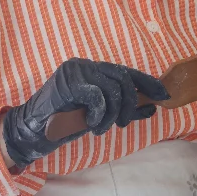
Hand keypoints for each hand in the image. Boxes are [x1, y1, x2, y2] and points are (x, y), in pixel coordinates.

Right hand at [1, 58, 168, 167]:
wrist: (33, 131)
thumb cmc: (65, 122)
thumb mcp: (100, 115)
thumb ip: (123, 108)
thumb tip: (151, 107)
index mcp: (92, 68)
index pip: (126, 71)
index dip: (147, 83)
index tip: (164, 96)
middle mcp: (84, 64)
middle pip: (123, 78)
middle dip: (130, 104)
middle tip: (124, 123)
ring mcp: (75, 71)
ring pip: (112, 89)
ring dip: (111, 114)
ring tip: (100, 128)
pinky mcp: (68, 82)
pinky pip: (97, 96)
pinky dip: (98, 114)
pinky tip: (89, 123)